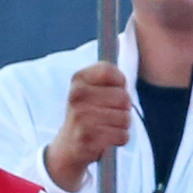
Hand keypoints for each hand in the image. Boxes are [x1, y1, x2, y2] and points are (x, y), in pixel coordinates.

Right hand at [47, 62, 132, 192]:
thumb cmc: (86, 116)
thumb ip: (107, 74)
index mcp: (78, 80)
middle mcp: (77, 96)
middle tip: (110, 114)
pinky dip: (120, 139)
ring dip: (122, 126)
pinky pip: (122, 135)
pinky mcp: (88, 138)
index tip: (114, 91)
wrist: (67, 148)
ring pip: (125, 118)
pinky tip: (107, 140)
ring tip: (107, 127)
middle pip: (123, 97)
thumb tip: (120, 43)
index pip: (110, 71)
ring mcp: (81, 118)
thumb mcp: (90, 91)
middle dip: (123, 108)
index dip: (120, 83)